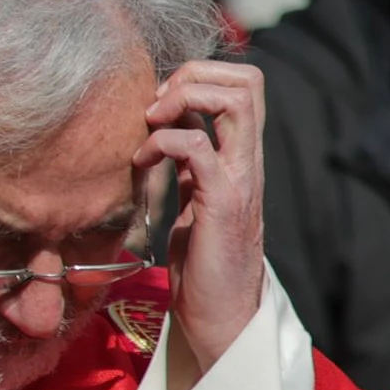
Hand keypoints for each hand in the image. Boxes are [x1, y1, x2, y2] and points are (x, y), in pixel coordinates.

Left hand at [137, 60, 267, 389]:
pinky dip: (162, 143)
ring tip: (151, 125)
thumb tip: (166, 126)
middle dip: (194, 75)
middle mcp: (247, 159)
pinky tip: (141, 165)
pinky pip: (197, 146)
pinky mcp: (222, 201)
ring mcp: (239, 178)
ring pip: (234, 101)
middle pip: (246, 81)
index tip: (162, 101)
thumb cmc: (202, 261)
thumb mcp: (193, 195)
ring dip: (183, 99)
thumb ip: (189, 161)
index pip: (245, 84)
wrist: (221, 314)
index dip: (202, 75)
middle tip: (157, 105)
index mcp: (241, 155)